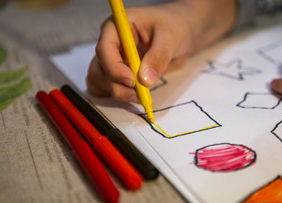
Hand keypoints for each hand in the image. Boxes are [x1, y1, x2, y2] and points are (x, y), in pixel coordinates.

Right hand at [87, 0, 235, 101]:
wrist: (181, 33)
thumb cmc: (173, 26)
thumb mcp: (169, 37)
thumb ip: (158, 57)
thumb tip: (145, 80)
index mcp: (117, 27)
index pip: (105, 49)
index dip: (115, 68)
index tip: (132, 81)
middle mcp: (111, 44)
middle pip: (101, 69)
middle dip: (117, 85)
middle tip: (140, 94)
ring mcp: (113, 59)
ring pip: (102, 81)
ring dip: (119, 93)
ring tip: (141, 96)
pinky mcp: (120, 73)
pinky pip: (109, 88)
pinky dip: (120, 96)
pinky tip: (136, 96)